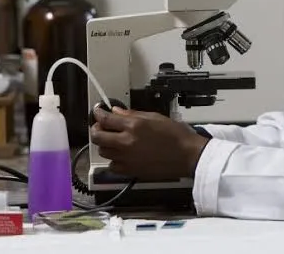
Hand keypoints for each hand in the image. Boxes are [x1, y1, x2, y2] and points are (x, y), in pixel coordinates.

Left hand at [90, 106, 209, 180]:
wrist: (188, 156)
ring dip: (105, 144)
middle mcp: (127, 142)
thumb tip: (117, 111)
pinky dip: (114, 160)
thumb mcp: (155, 117)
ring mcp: (127, 158)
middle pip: (98, 137)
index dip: (98, 113)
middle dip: (96, 129)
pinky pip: (112, 166)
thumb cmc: (177, 136)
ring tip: (112, 140)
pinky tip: (121, 155)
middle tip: (100, 126)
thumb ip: (133, 114)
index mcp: (134, 126)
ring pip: (103, 151)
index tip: (97, 111)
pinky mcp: (131, 171)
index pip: (106, 119)